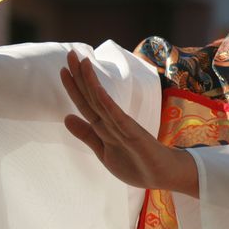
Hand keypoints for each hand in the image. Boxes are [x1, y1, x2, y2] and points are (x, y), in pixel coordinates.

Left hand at [60, 50, 198, 195]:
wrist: (165, 175)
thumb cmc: (137, 164)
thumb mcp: (104, 151)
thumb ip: (87, 134)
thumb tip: (66, 117)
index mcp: (105, 126)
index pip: (86, 103)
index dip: (74, 87)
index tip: (63, 69)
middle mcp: (114, 121)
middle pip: (93, 96)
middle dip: (80, 75)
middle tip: (70, 53)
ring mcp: (125, 127)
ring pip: (103, 102)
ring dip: (91, 82)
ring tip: (83, 62)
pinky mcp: (135, 135)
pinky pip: (119, 118)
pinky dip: (108, 105)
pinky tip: (98, 91)